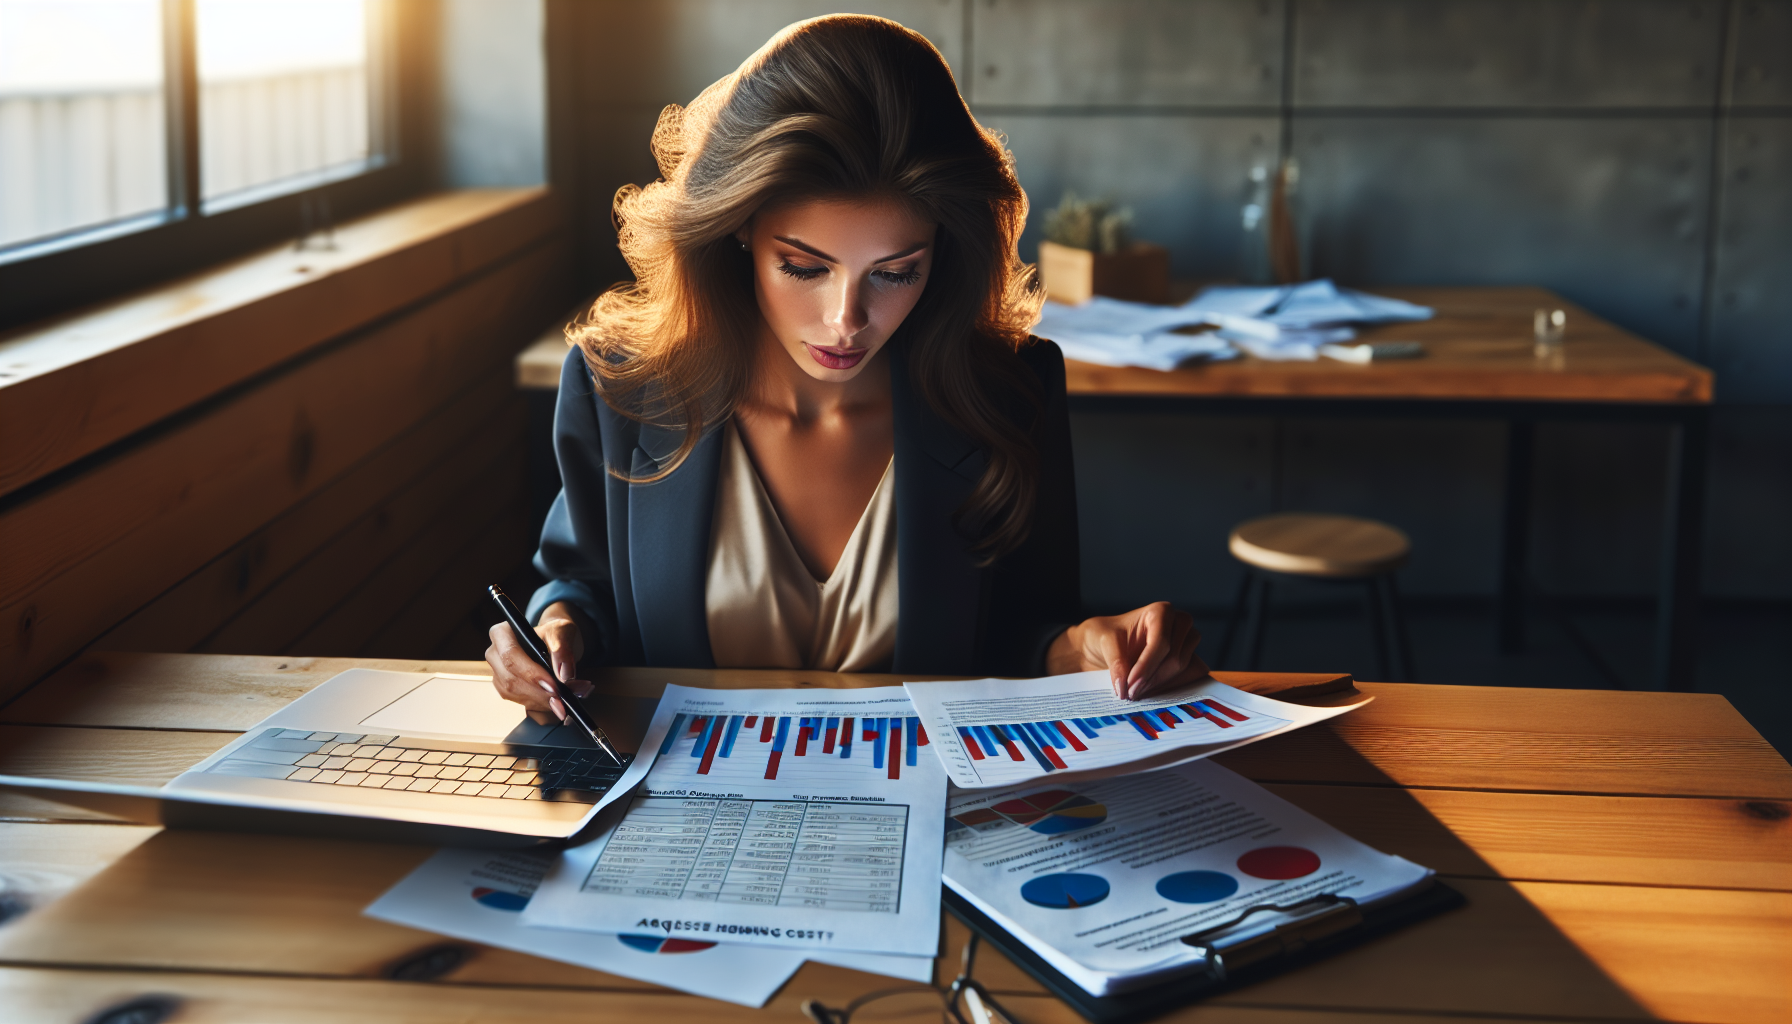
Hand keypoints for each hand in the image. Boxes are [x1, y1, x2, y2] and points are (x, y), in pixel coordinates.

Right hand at [485, 601, 585, 724]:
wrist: (554, 642)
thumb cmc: (554, 633)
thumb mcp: (562, 631)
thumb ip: (563, 650)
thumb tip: (563, 675)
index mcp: (502, 633)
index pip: (510, 655)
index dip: (530, 673)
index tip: (553, 686)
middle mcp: (495, 654)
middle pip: (512, 679)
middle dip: (540, 693)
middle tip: (564, 699)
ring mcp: (498, 674)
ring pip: (517, 695)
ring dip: (543, 701)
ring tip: (567, 699)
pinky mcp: (506, 689)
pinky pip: (522, 702)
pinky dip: (542, 704)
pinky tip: (558, 701)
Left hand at [1047, 602, 1207, 699]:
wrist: (1109, 643)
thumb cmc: (1107, 635)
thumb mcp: (1104, 642)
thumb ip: (1115, 662)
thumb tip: (1123, 688)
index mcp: (1161, 611)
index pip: (1161, 642)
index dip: (1146, 667)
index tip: (1129, 686)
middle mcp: (1179, 623)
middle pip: (1175, 658)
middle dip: (1151, 679)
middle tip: (1130, 694)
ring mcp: (1188, 640)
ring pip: (1182, 668)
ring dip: (1159, 684)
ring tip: (1136, 691)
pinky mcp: (1191, 657)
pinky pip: (1190, 675)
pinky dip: (1171, 686)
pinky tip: (1150, 691)